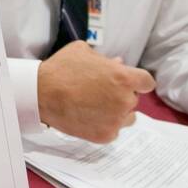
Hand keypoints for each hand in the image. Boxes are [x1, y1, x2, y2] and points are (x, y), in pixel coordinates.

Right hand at [37, 42, 156, 141]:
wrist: (40, 94)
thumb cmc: (60, 69)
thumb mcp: (83, 52)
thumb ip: (105, 58)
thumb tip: (118, 63)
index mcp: (124, 77)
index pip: (147, 82)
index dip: (138, 81)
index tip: (128, 83)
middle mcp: (124, 100)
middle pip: (134, 99)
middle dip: (122, 95)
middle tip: (101, 93)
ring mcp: (115, 120)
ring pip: (128, 117)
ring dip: (118, 112)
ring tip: (97, 107)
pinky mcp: (105, 135)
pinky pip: (113, 130)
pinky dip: (105, 125)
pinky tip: (89, 117)